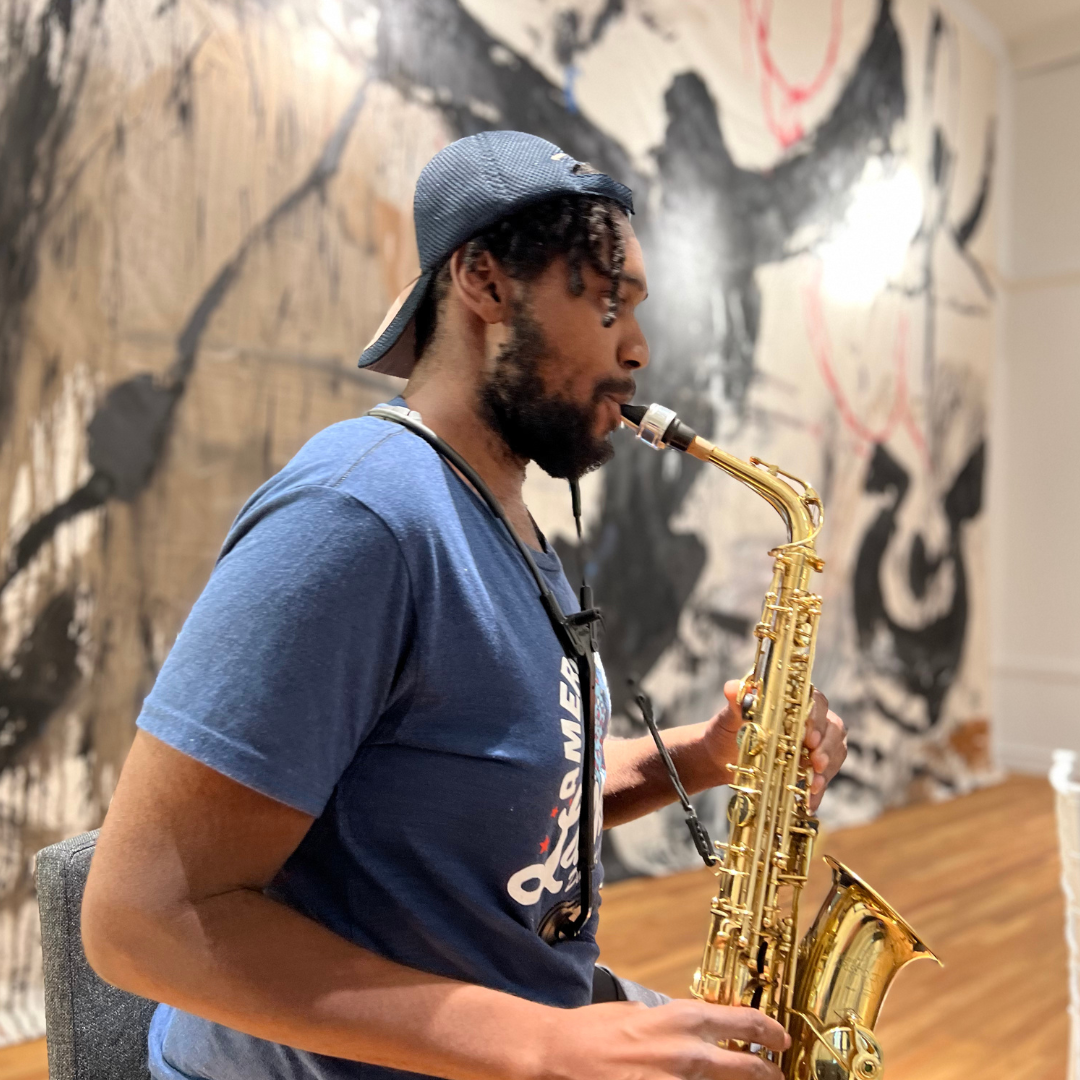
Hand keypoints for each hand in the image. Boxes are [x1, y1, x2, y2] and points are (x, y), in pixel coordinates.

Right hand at [540, 999, 786, 1079]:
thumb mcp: (636, 1015)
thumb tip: (689, 1035)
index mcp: (680, 1018)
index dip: (769, 1032)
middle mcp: (686, 1052)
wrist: (556, 1056)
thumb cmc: (590, 1033)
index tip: (780, 1040)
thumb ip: (668, 1025)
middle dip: (768, 1074)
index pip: (742, 1022)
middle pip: (748, 1069)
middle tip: (776, 1074)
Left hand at [704, 683, 846, 810]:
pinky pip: (824, 776)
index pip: (816, 701)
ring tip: (814, 785)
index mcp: (794, 701)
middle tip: (816, 762)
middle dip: (827, 746)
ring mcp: (815, 743)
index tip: (809, 736)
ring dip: (827, 769)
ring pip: (835, 751)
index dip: (816, 717)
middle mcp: (810, 720)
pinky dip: (819, 790)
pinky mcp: (812, 766)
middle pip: (833, 727)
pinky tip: (809, 803)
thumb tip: (731, 688)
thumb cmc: (728, 730)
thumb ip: (735, 703)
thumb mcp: (729, 718)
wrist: (722, 757)